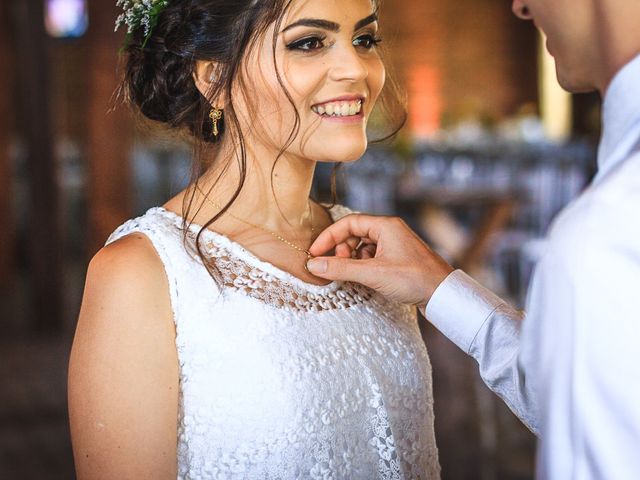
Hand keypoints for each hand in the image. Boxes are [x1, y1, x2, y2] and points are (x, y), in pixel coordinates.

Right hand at [307, 214, 453, 305]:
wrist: (444, 295)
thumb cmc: (414, 279)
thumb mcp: (373, 273)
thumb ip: (341, 268)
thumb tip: (314, 264)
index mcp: (385, 225)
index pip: (348, 223)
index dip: (329, 237)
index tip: (316, 253)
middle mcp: (390, 230)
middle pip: (354, 233)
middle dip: (341, 249)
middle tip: (335, 266)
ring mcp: (395, 244)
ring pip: (363, 245)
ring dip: (352, 258)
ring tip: (351, 273)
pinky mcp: (398, 258)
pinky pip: (373, 256)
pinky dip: (363, 265)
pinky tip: (365, 277)